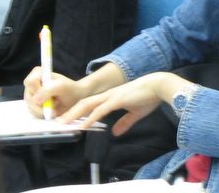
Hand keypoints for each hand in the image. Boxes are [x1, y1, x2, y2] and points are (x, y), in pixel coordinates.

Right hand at [24, 67, 89, 117]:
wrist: (75, 98)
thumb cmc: (69, 89)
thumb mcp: (62, 87)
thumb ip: (48, 90)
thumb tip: (34, 100)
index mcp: (38, 73)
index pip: (29, 82)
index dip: (37, 90)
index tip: (48, 95)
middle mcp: (32, 84)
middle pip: (28, 96)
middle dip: (41, 103)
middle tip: (54, 103)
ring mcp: (31, 95)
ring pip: (30, 106)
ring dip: (43, 110)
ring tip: (54, 106)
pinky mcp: (33, 105)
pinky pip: (33, 113)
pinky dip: (42, 114)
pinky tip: (51, 111)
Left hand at [60, 72, 190, 135]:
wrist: (159, 86)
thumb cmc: (149, 96)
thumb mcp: (136, 113)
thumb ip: (125, 122)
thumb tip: (115, 133)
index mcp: (112, 97)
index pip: (91, 104)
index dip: (79, 112)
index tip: (69, 120)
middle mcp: (108, 95)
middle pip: (84, 103)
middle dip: (70, 113)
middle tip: (59, 123)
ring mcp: (112, 96)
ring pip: (88, 105)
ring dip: (74, 115)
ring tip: (63, 124)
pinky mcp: (117, 100)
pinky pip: (100, 111)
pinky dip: (90, 118)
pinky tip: (82, 126)